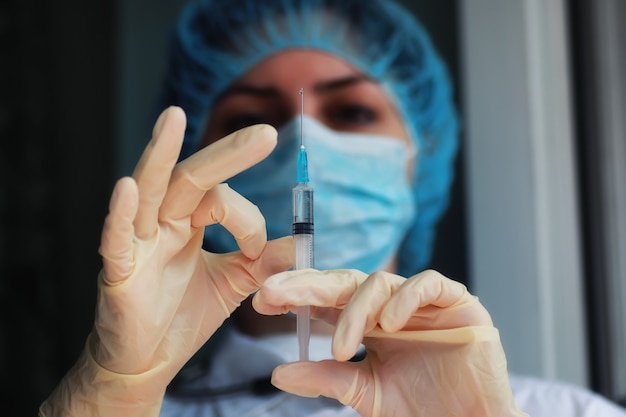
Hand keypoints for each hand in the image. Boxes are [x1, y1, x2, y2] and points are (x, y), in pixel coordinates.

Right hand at [40, 107, 292, 416]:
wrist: (145, 363)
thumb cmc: (180, 319)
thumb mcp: (231, 284)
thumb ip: (262, 262)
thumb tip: (299, 243)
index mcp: (186, 222)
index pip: (221, 199)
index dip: (249, 221)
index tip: (260, 251)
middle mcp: (161, 223)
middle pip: (191, 178)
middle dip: (227, 154)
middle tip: (266, 133)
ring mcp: (136, 243)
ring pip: (148, 191)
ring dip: (160, 155)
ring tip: (173, 117)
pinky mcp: (118, 272)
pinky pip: (115, 239)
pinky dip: (120, 214)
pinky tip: (128, 188)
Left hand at [253, 269, 527, 416]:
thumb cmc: (423, 409)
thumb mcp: (366, 394)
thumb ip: (327, 379)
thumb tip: (278, 371)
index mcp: (368, 324)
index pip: (327, 300)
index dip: (295, 295)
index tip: (261, 301)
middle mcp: (390, 306)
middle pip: (344, 282)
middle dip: (307, 285)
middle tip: (275, 293)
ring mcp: (422, 302)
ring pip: (379, 282)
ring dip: (355, 311)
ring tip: (344, 347)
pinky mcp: (456, 301)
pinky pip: (427, 284)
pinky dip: (405, 299)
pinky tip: (391, 323)